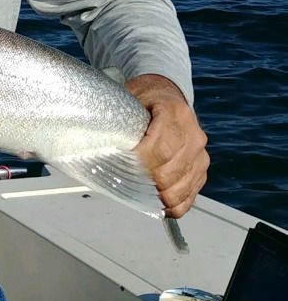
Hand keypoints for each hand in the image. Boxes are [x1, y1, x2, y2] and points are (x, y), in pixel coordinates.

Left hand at [125, 74, 208, 217]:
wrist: (168, 94)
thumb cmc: (145, 98)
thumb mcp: (130, 96)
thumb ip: (120, 117)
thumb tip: (99, 141)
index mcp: (175, 113)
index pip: (160, 148)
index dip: (139, 163)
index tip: (122, 165)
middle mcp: (194, 135)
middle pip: (169, 172)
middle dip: (145, 181)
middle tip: (126, 180)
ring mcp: (200, 155)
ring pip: (180, 189)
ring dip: (158, 197)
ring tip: (139, 192)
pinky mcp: (201, 170)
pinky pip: (189, 197)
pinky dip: (173, 206)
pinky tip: (158, 204)